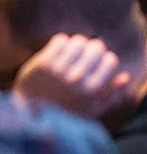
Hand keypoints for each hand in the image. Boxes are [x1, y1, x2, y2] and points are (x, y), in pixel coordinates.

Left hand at [14, 34, 135, 117]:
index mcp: (92, 90)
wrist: (29, 113)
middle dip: (93, 49)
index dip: (105, 60)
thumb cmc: (64, 111)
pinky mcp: (42, 62)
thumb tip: (124, 76)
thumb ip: (113, 96)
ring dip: (77, 44)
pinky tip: (60, 51)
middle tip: (85, 55)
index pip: (110, 60)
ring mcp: (59, 70)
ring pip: (78, 40)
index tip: (98, 64)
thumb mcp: (92, 110)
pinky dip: (62, 42)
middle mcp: (77, 78)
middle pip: (96, 46)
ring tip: (73, 52)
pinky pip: (60, 40)